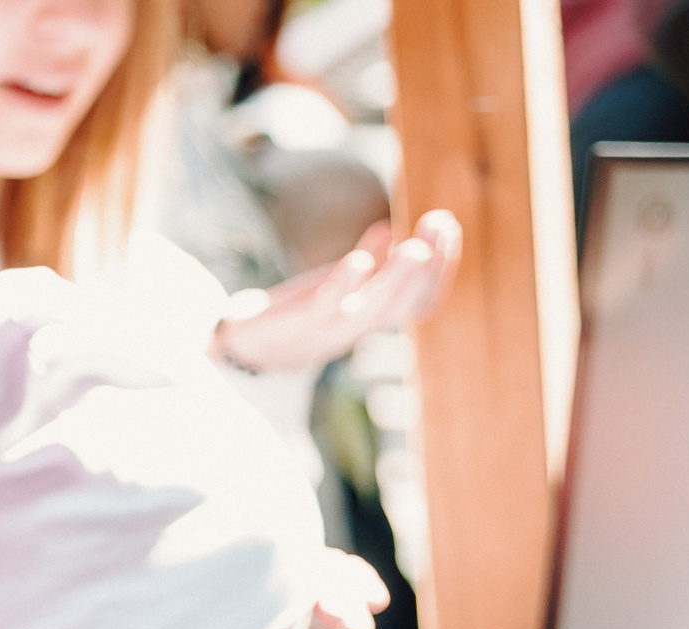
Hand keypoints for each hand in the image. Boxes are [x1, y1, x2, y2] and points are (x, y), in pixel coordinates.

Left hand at [213, 209, 462, 374]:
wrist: (240, 344)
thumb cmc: (294, 314)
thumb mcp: (336, 286)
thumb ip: (367, 263)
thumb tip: (391, 231)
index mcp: (371, 317)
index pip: (423, 300)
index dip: (442, 267)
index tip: (448, 227)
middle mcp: (358, 327)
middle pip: (408, 303)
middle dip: (430, 265)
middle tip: (439, 224)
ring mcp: (330, 329)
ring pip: (376, 309)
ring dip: (399, 278)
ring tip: (415, 247)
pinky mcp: (299, 324)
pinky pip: (328, 308)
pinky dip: (346, 285)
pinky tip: (358, 260)